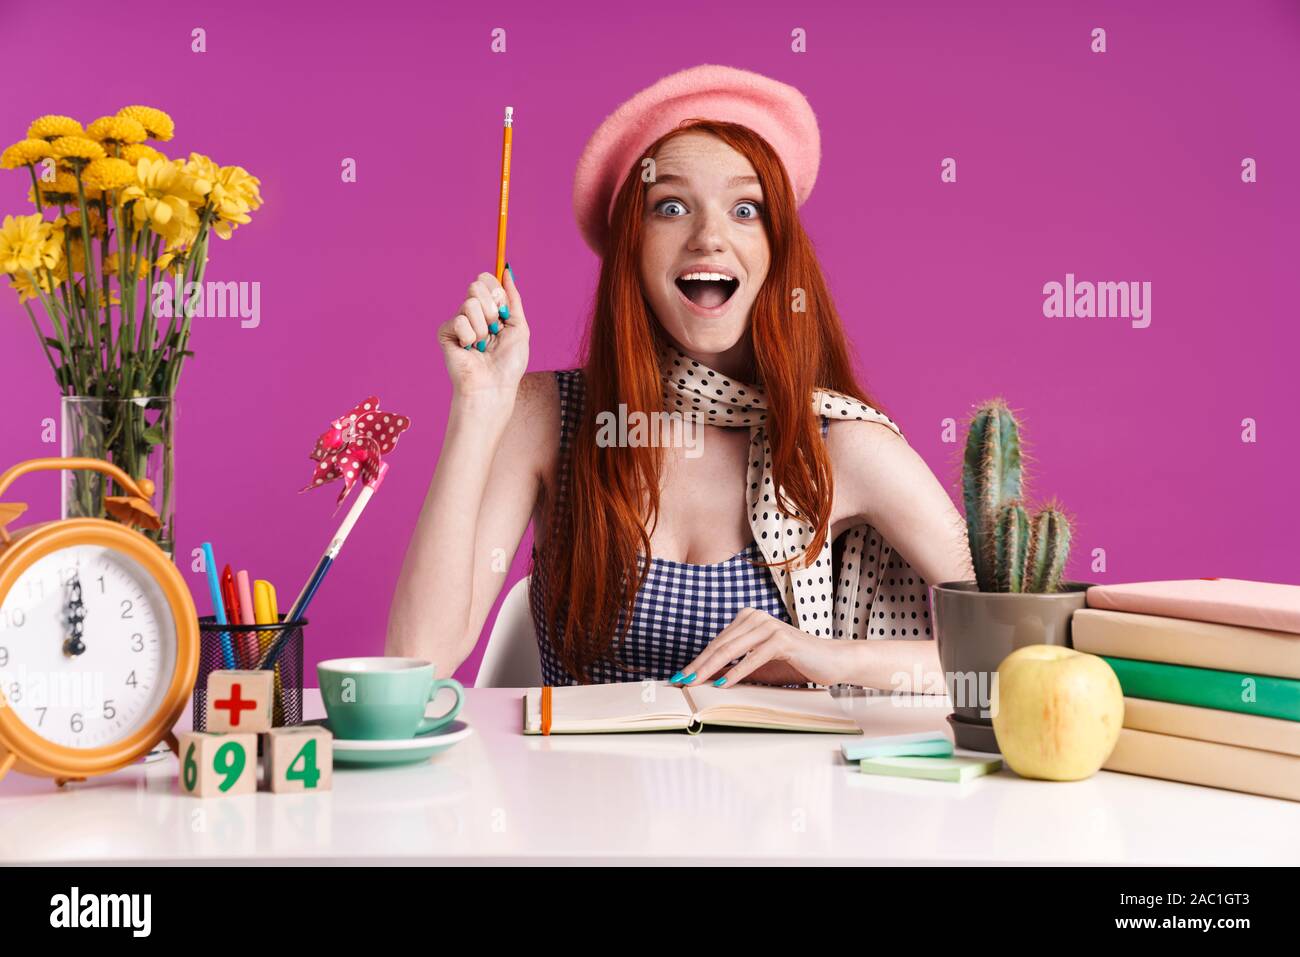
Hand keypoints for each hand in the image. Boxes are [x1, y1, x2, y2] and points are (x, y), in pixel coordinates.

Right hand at [438, 267, 528, 399]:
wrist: (494, 386)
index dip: (496, 290)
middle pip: (476, 285)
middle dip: (491, 309)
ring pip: (470, 304)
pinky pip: (458, 320)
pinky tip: (469, 350)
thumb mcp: (520, 326)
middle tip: (494, 330)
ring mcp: (459, 322)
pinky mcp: (446, 333)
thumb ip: (513, 298)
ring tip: (483, 345)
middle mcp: (474, 313)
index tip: (502, 311)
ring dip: (483, 328)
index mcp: (490, 310)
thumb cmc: (509, 363)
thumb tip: (507, 271)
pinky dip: (469, 337)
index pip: (487, 280)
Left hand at [675, 608, 850, 687]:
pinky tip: (722, 684)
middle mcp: (755, 617)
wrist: (831, 662)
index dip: (697, 661)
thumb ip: (735, 668)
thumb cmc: (795, 664)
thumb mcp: (759, 667)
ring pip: (731, 650)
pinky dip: (736, 672)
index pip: (716, 643)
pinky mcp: (781, 639)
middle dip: (697, 666)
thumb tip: (706, 680)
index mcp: (748, 619)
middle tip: (679, 682)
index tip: (678, 677)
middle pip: (719, 646)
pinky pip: (752, 658)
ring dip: (710, 669)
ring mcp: (768, 626)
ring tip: (693, 683)